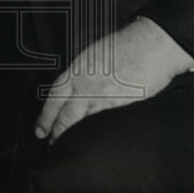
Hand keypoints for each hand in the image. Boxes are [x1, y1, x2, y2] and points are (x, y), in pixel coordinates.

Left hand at [34, 17, 193, 142]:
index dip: (46, 115)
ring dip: (73, 136)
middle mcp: (86, 83)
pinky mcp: (119, 105)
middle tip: (50, 146)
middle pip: (64, 115)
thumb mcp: (96, 54)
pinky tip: (91, 142)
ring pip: (81, 122)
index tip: (40, 129)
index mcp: (78, 68)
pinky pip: (101, 124)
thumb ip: (85, 72)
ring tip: (68, 148)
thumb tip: (77, 88)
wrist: (152, 44)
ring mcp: (102, 96)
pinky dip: (93, 135)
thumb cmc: (128, 44)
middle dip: (55, 132)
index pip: (55, 96)